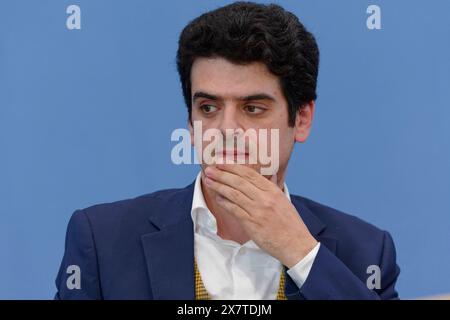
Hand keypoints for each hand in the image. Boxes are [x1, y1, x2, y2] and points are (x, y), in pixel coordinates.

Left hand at [203, 164, 317, 267]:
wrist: (296, 244)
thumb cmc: (290, 224)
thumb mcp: (283, 201)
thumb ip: (272, 188)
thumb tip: (267, 175)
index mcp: (272, 190)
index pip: (249, 174)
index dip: (233, 167)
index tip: (221, 162)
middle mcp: (265, 198)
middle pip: (239, 181)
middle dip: (222, 174)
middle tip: (209, 169)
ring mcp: (258, 211)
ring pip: (234, 194)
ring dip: (219, 186)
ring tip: (208, 181)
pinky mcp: (252, 224)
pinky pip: (234, 210)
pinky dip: (224, 202)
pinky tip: (217, 197)